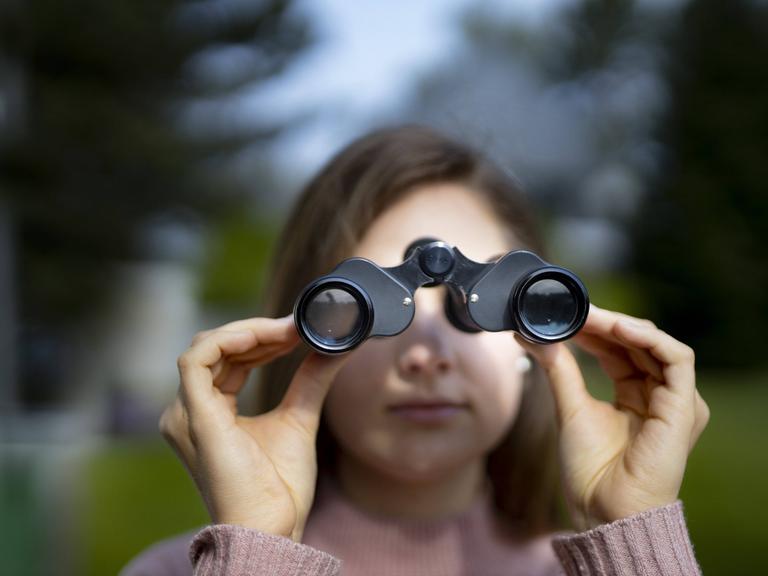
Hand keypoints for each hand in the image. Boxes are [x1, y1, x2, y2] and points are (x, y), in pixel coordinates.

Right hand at [159, 315, 350, 541]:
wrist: (273, 528)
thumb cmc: (280, 488)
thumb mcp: (299, 418)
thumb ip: (310, 380)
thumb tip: (335, 346)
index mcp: (209, 412)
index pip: (228, 359)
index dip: (262, 338)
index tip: (298, 329)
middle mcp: (190, 410)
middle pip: (218, 348)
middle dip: (260, 332)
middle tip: (298, 326)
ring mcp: (187, 413)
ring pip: (207, 347)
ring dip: (250, 332)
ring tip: (288, 331)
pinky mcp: (193, 416)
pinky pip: (197, 360)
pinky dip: (228, 340)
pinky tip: (262, 337)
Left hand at [514, 304, 709, 526]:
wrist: (603, 509)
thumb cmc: (590, 470)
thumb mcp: (569, 406)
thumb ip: (557, 368)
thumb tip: (530, 336)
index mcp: (634, 395)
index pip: (619, 349)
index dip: (594, 329)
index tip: (565, 315)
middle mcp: (658, 395)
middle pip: (636, 343)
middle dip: (604, 323)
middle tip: (574, 310)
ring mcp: (674, 401)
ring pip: (655, 344)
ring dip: (622, 325)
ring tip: (590, 316)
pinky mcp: (685, 408)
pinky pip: (678, 359)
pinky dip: (649, 338)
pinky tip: (618, 328)